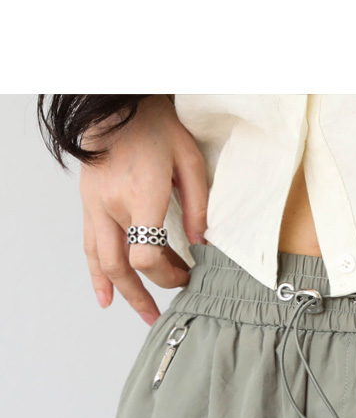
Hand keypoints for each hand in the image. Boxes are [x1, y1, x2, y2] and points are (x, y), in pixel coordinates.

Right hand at [79, 95, 207, 325]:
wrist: (116, 102)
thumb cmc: (156, 126)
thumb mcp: (190, 159)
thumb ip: (199, 205)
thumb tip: (204, 244)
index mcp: (141, 195)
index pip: (147, 255)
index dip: (167, 274)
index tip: (188, 274)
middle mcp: (113, 204)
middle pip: (125, 266)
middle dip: (145, 294)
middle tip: (162, 315)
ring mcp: (96, 205)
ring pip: (104, 261)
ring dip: (123, 292)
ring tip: (142, 314)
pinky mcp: (88, 203)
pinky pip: (89, 246)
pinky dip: (96, 274)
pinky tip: (105, 298)